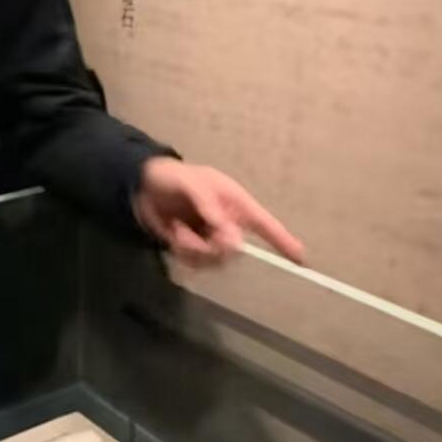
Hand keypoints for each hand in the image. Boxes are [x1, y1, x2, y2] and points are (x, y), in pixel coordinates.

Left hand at [132, 158, 303, 268]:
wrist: (141, 186)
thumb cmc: (173, 177)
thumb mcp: (193, 185)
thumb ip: (211, 208)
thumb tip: (232, 239)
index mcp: (236, 204)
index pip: (265, 224)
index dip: (283, 240)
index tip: (301, 258)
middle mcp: (227, 223)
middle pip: (235, 250)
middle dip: (214, 248)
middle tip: (192, 234)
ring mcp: (210, 237)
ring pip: (215, 261)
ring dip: (194, 251)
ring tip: (178, 231)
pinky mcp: (193, 248)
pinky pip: (196, 263)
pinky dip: (183, 253)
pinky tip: (173, 235)